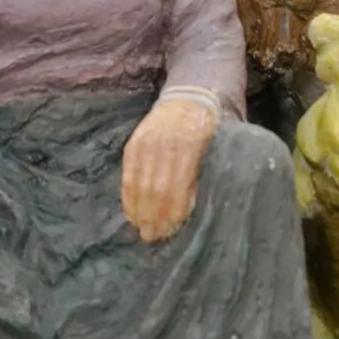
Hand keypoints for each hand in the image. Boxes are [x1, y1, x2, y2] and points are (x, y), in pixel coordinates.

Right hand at [121, 98, 218, 242]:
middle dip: (153, 215)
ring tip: (141, 230)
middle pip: (155, 187)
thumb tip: (188, 209)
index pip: (177, 184)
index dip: (173, 209)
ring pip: (138, 183)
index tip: (172, 228)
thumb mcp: (211, 149)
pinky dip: (128, 196)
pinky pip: (127, 174)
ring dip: (139, 210)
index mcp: (188, 145)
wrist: (186, 100)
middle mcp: (163, 144)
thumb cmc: (205, 131)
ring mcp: (145, 143)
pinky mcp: (133, 144)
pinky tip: (131, 212)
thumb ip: (199, 175)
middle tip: (152, 237)